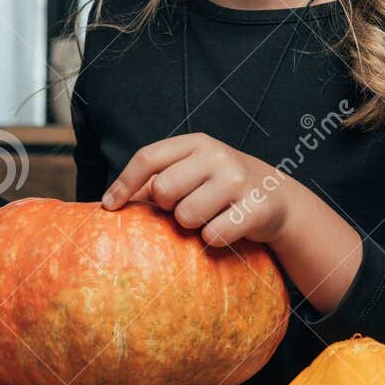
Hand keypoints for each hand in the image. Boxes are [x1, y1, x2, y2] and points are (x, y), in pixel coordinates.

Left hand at [100, 133, 289, 245]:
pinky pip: (213, 236)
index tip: (108, 206)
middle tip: (185, 206)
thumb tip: (108, 204)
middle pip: (164, 190)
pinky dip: (213, 240)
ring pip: (186, 216)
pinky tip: (226, 228)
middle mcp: (217, 155)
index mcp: (196, 143)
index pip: (148, 157)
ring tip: (209, 215)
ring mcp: (238, 180)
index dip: (124, 183)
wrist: (277, 196)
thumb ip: (156, 182)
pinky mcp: (255, 208)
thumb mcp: (191, 172)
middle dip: (167, 207)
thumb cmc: (219, 187)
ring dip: (191, 226)